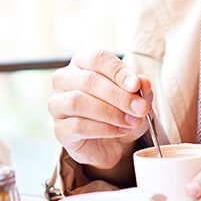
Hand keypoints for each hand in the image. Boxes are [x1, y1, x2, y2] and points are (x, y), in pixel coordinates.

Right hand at [49, 49, 152, 169]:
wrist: (113, 142)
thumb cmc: (120, 110)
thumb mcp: (135, 96)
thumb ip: (139, 86)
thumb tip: (142, 82)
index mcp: (82, 62)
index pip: (96, 58)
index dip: (117, 71)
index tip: (136, 85)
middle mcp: (64, 80)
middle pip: (88, 80)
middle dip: (118, 95)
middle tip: (140, 108)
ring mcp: (58, 104)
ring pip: (78, 102)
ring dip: (110, 112)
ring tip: (131, 121)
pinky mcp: (59, 129)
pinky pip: (77, 125)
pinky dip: (103, 129)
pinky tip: (119, 130)